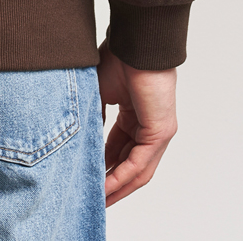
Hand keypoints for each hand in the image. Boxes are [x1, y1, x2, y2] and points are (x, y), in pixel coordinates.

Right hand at [97, 41, 177, 206]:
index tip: (87, 178)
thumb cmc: (118, 56)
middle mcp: (149, 126)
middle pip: (130, 164)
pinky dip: (122, 177)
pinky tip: (107, 188)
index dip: (103, 165)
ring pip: (137, 169)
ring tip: (98, 201)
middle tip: (92, 198)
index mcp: (135, 114)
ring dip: (117, 187)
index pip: (120, 148)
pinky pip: (140, 163)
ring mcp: (158, 131)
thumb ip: (92, 115)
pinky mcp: (161, 132)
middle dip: (111, 183)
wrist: (135, 41)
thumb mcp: (97, 92)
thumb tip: (81, 138)